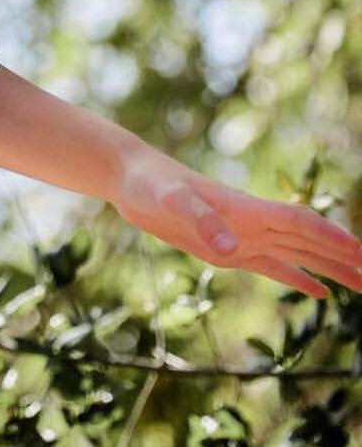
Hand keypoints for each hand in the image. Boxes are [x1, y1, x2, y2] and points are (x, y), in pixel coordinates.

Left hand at [109, 144, 361, 297]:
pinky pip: (273, 266)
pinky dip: (298, 277)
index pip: (300, 223)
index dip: (331, 237)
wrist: (129, 177)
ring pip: (299, 255)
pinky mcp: (228, 250)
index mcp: (245, 209)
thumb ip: (199, 220)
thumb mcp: (169, 201)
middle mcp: (252, 223)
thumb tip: (230, 249)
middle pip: (310, 242)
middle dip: (345, 257)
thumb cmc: (148, 183)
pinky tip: (319, 292)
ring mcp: (243, 236)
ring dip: (332, 269)